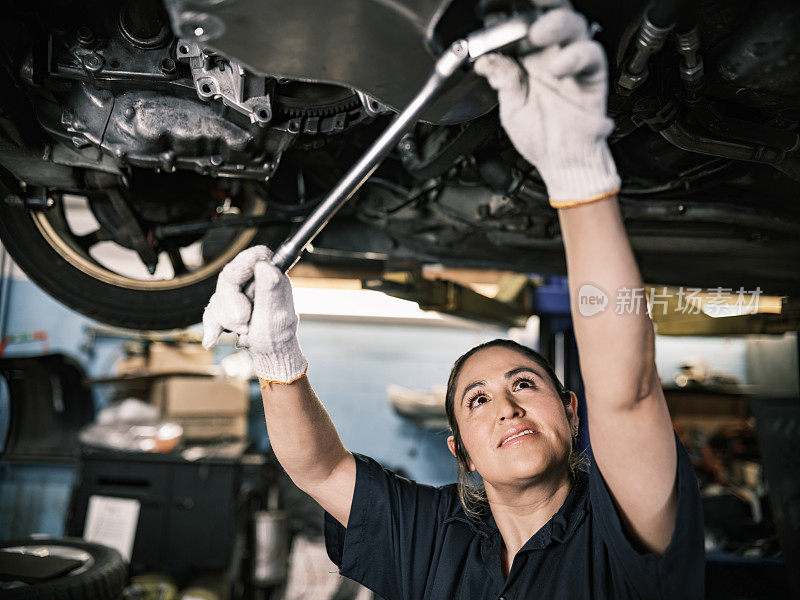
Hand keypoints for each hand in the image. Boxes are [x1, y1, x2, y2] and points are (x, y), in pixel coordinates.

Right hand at [202, 245, 307, 383]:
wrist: (270, 357)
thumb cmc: (278, 337)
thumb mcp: (275, 314)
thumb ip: (270, 288)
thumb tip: (265, 263)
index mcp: (271, 277)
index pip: (253, 257)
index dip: (242, 268)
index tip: (238, 288)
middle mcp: (256, 281)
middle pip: (228, 279)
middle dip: (231, 306)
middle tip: (243, 324)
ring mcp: (243, 293)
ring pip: (218, 296)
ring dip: (225, 320)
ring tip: (243, 332)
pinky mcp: (232, 305)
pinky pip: (212, 310)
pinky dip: (213, 326)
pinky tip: (212, 340)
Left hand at [474, 0, 619, 207]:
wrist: (561, 161)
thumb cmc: (539, 136)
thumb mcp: (510, 108)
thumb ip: (502, 80)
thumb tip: (486, 60)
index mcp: (527, 58)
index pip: (521, 23)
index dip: (512, 13)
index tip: (496, 9)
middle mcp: (550, 54)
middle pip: (551, 13)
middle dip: (541, 4)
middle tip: (529, 3)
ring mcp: (572, 61)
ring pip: (572, 24)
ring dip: (555, 23)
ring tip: (537, 33)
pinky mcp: (592, 76)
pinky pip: (589, 55)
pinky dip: (574, 56)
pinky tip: (557, 68)